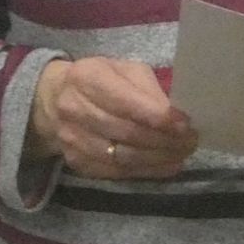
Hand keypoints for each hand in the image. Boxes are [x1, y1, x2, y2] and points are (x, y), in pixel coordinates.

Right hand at [28, 57, 196, 178]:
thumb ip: (148, 89)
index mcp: (87, 77)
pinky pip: (116, 172)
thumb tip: (177, 116)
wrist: (53, 100)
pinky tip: (165, 165)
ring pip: (123, 157)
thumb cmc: (99, 80)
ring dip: (158, 159)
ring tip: (181, 154)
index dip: (159, 117)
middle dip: (164, 141)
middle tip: (190, 142)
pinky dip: (145, 171)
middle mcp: (73, 109)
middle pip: (127, 133)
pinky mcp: (76, 161)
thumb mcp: (123, 70)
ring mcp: (72, 139)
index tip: (185, 124)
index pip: (127, 102)